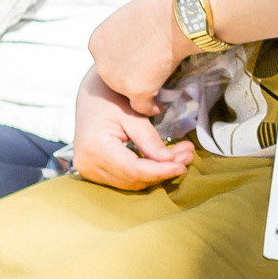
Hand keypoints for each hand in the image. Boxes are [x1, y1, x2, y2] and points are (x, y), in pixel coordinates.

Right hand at [70, 69, 193, 189]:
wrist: (90, 96)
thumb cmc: (110, 98)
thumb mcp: (132, 114)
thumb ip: (149, 139)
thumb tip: (170, 160)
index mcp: (95, 148)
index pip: (133, 170)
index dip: (160, 171)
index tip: (183, 165)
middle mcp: (88, 164)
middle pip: (133, 179)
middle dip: (164, 171)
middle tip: (189, 155)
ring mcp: (89, 170)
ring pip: (130, 182)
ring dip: (158, 173)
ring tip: (182, 155)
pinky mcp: (94, 171)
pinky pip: (124, 178)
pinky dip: (147, 172)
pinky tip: (165, 160)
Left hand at [88, 0, 187, 111]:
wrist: (177, 17)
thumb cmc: (161, 9)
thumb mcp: (131, 17)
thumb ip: (126, 33)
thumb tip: (138, 39)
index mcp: (97, 42)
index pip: (108, 57)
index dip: (123, 59)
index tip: (137, 62)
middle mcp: (102, 63)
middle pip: (114, 76)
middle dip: (130, 76)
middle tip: (148, 76)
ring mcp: (117, 79)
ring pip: (128, 91)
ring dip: (141, 91)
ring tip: (155, 92)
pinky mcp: (136, 90)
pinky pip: (142, 106)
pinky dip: (150, 108)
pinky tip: (158, 107)